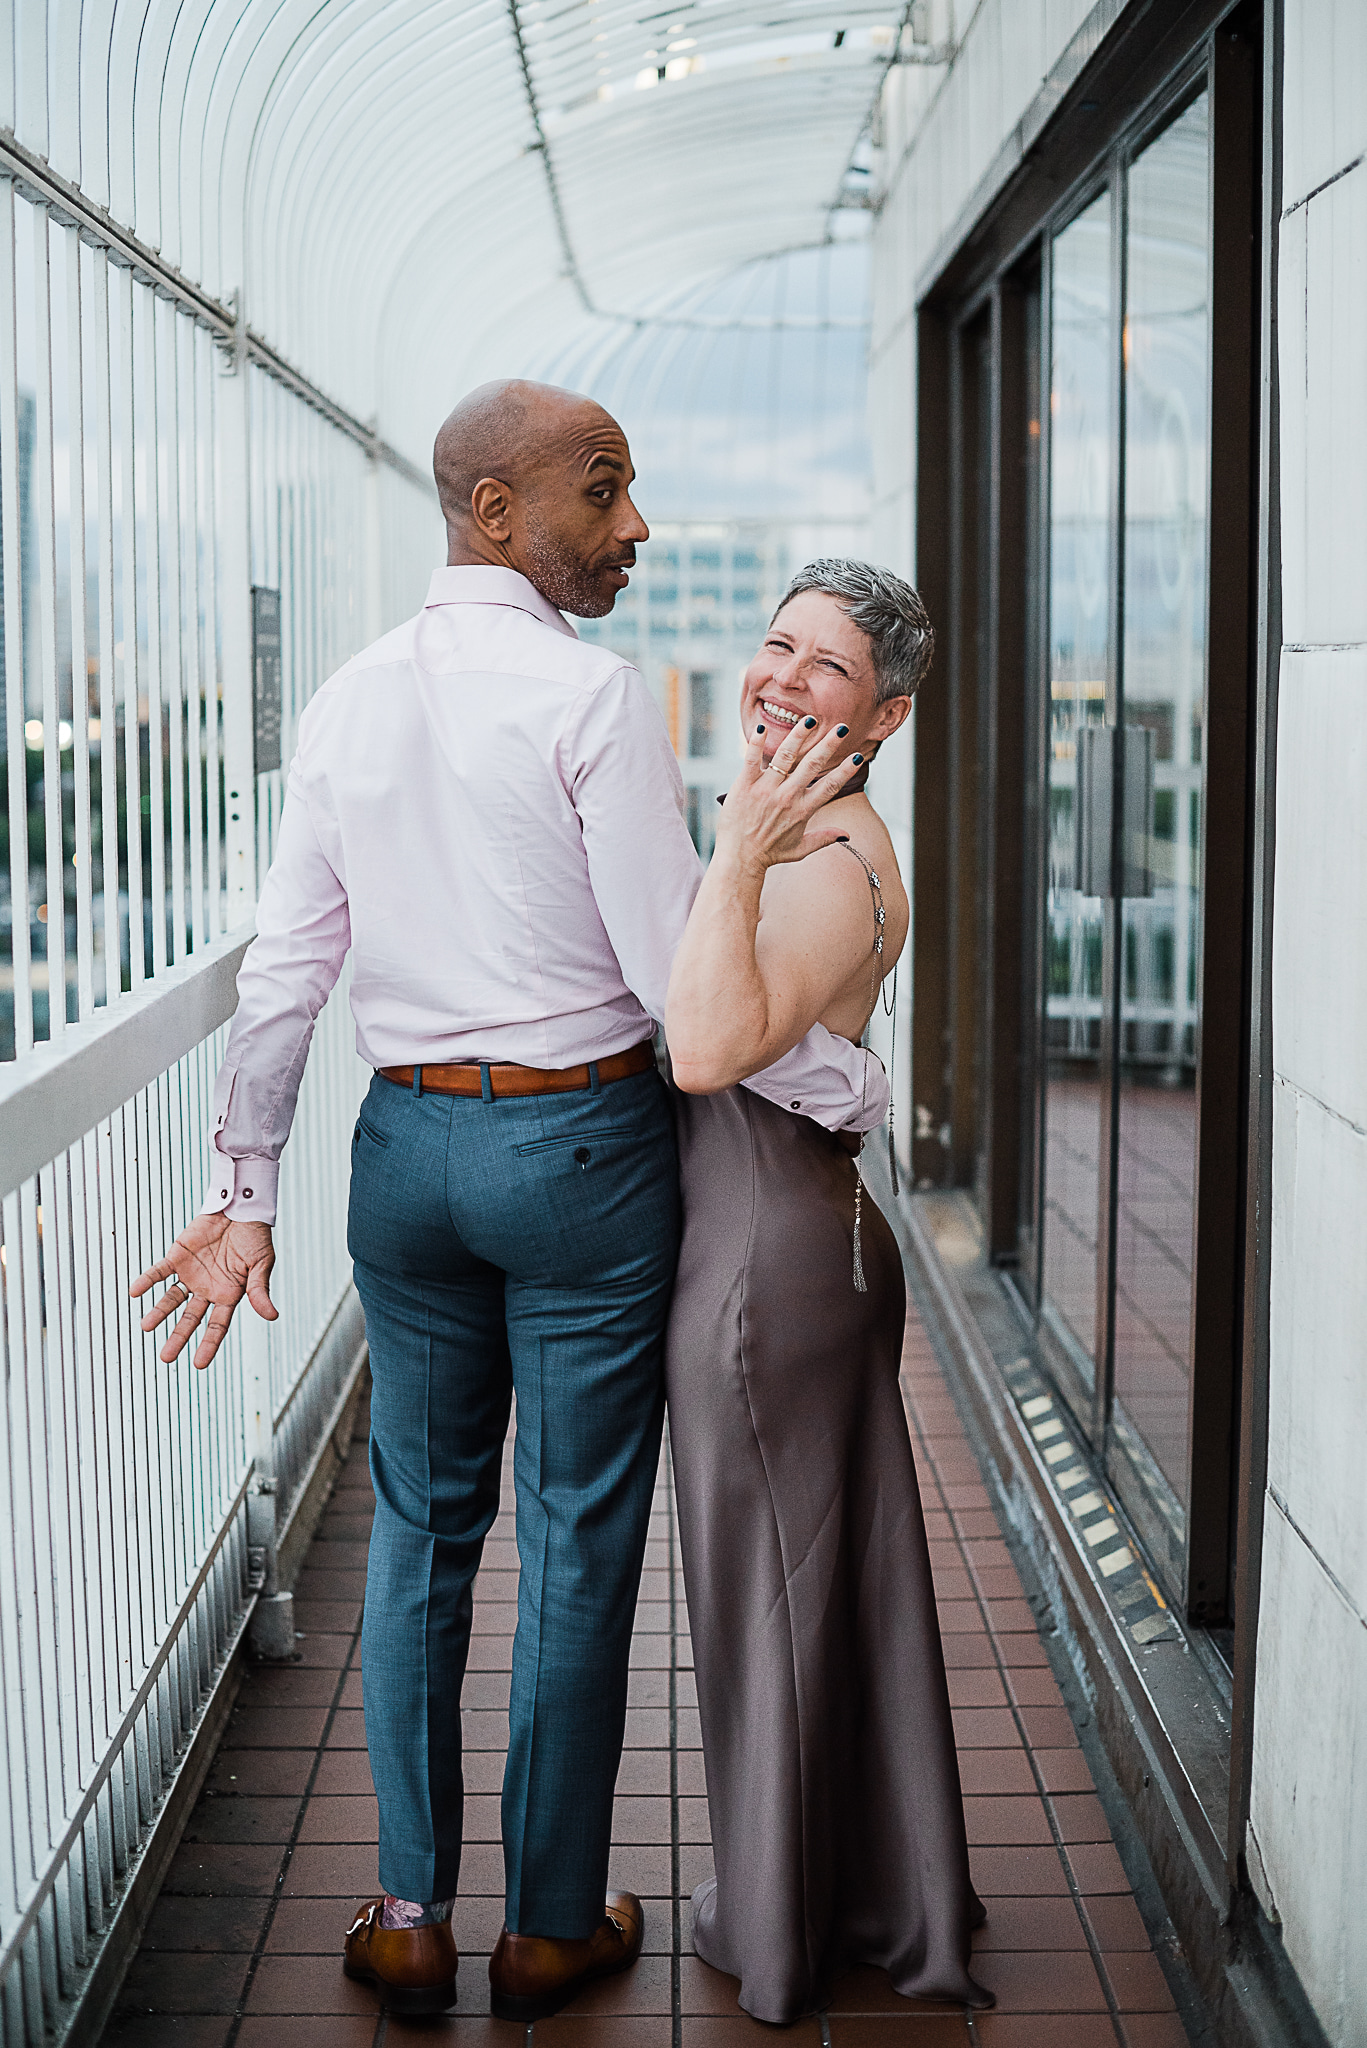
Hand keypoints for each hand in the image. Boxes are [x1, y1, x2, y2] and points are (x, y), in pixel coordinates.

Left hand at [130, 1213, 277, 1370]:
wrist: (240, 1208)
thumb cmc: (255, 1237)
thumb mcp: (261, 1265)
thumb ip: (260, 1290)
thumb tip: (272, 1316)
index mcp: (229, 1295)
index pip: (217, 1326)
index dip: (208, 1344)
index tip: (199, 1364)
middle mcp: (207, 1289)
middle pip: (190, 1319)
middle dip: (178, 1337)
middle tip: (166, 1357)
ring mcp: (191, 1275)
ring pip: (171, 1299)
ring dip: (158, 1312)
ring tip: (146, 1326)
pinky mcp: (177, 1257)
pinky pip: (159, 1272)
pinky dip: (147, 1281)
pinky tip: (134, 1291)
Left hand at [715, 717, 861, 877]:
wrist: (739, 859)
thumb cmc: (769, 854)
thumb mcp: (800, 850)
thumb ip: (824, 839)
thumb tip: (846, 835)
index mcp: (803, 810)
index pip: (830, 785)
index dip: (846, 770)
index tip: (858, 756)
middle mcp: (787, 797)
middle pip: (812, 764)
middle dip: (829, 744)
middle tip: (842, 728)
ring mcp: (765, 790)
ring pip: (785, 756)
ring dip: (798, 735)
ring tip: (809, 720)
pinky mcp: (745, 786)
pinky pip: (751, 759)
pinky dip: (756, 743)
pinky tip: (762, 728)